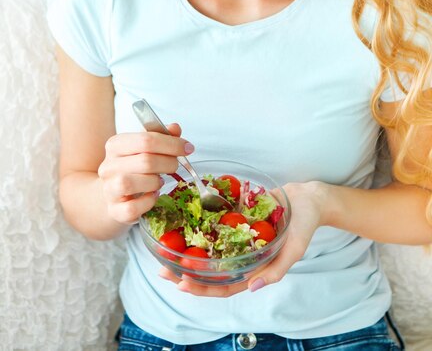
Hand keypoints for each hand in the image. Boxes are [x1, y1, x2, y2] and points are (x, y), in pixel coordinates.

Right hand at [97, 123, 192, 224]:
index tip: (187, 148)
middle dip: (168, 163)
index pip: (146, 139)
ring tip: (159, 181)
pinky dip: (148, 202)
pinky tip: (153, 195)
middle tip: (174, 166)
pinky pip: (132, 208)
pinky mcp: (114, 210)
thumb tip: (175, 128)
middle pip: (145, 161)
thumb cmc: (134, 168)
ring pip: (132, 184)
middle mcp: (108, 166)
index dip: (172, 144)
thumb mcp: (145, 148)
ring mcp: (109, 189)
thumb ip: (162, 136)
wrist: (115, 193)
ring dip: (155, 182)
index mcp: (116, 145)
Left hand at [159, 180, 329, 296]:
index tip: (183, 283)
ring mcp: (237, 239)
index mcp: (255, 268)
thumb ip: (276, 269)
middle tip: (163, 271)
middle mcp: (242, 256)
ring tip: (165, 251)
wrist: (307, 198)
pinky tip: (182, 224)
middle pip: (211, 272)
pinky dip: (199, 228)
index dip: (203, 288)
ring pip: (209, 251)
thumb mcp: (295, 249)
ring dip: (187, 252)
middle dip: (186, 274)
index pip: (225, 286)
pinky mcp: (235, 220)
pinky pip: (215, 227)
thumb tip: (253, 287)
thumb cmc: (304, 225)